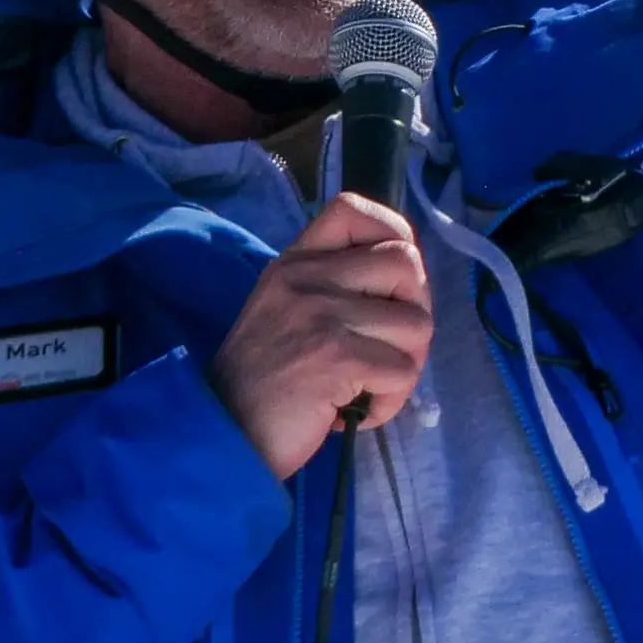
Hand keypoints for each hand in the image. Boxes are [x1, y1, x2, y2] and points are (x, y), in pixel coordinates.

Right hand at [208, 191, 430, 478]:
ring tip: (368, 387)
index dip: (392, 238)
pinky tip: (356, 412)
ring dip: (404, 366)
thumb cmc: (261, 381)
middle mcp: (308, 278)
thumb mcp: (285, 309)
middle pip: (407, 263)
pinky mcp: (337, 358)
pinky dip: (390, 402)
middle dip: (413, 312)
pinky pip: (403, 372)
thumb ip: (332, 285)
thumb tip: (406, 281)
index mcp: (296, 262)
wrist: (225, 433)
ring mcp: (322, 315)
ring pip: (417, 323)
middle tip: (386, 350)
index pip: (354, 209)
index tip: (389, 286)